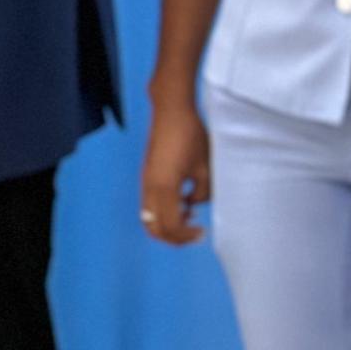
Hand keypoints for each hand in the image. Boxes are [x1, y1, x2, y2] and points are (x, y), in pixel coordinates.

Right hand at [140, 101, 211, 244]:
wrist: (172, 113)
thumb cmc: (190, 136)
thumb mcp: (205, 166)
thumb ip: (202, 191)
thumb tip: (194, 204)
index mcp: (164, 188)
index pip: (170, 225)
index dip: (185, 236)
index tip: (201, 233)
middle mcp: (150, 188)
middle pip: (155, 228)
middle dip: (174, 237)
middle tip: (195, 234)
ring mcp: (146, 183)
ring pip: (150, 218)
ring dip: (168, 224)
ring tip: (189, 218)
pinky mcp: (147, 177)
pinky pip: (150, 205)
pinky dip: (164, 212)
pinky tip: (184, 202)